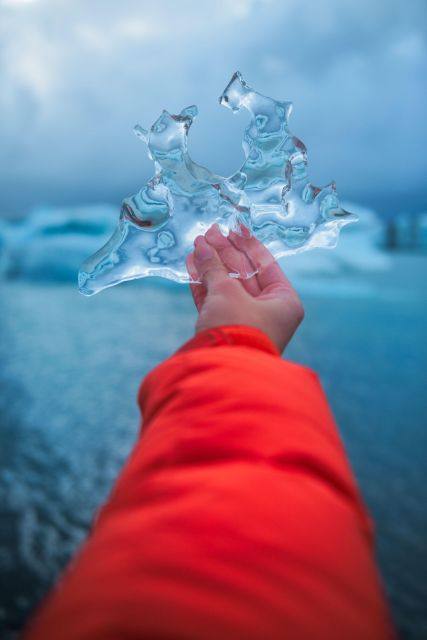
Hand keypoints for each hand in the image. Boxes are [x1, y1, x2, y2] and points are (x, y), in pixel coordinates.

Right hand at [186, 224, 303, 353]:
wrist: (221, 371)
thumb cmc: (237, 329)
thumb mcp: (227, 292)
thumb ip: (213, 267)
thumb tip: (202, 246)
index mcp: (283, 301)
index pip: (265, 264)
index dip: (247, 243)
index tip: (233, 226)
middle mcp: (268, 312)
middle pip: (244, 273)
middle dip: (224, 252)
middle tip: (208, 232)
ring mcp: (246, 323)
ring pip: (227, 287)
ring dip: (211, 266)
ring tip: (197, 245)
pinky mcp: (226, 331)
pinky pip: (215, 301)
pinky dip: (203, 285)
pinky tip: (192, 265)